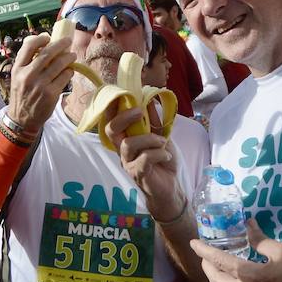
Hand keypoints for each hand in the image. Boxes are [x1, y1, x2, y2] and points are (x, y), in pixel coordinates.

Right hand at [6, 32, 76, 132]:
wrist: (22, 119)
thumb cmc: (22, 94)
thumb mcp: (17, 77)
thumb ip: (27, 62)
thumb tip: (45, 44)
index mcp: (18, 69)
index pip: (28, 46)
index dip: (40, 38)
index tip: (48, 37)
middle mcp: (28, 75)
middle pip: (47, 53)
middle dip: (61, 44)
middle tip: (68, 41)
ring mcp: (40, 85)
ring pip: (59, 64)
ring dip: (69, 57)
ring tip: (72, 56)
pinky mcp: (51, 94)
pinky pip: (65, 77)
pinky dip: (69, 72)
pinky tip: (69, 71)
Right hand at [106, 104, 184, 221]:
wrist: (171, 187)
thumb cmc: (163, 161)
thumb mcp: (161, 136)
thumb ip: (154, 121)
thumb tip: (149, 99)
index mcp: (125, 139)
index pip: (110, 121)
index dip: (111, 107)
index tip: (123, 94)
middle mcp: (122, 150)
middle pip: (111, 130)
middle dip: (124, 117)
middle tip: (140, 112)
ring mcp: (128, 163)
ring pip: (129, 144)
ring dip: (149, 139)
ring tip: (163, 143)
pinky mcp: (137, 174)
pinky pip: (144, 159)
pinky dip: (159, 154)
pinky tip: (166, 157)